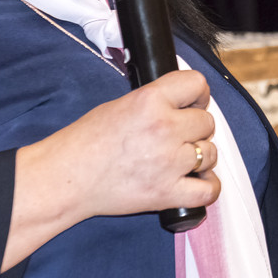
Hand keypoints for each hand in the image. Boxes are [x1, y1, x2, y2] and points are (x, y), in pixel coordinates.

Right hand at [38, 69, 221, 220]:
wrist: (67, 178)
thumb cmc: (86, 141)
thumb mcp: (123, 104)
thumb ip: (157, 101)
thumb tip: (185, 103)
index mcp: (150, 101)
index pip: (197, 84)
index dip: (197, 95)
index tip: (192, 103)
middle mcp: (164, 128)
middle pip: (206, 122)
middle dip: (194, 128)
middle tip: (176, 136)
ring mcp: (168, 163)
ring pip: (210, 154)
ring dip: (200, 157)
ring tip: (179, 159)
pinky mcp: (167, 193)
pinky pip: (209, 190)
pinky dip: (207, 187)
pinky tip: (195, 181)